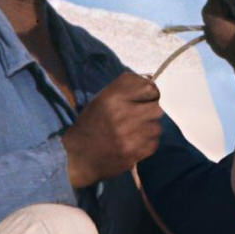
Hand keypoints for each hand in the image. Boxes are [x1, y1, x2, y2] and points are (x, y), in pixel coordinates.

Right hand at [62, 71, 161, 188]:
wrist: (77, 155)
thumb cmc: (91, 123)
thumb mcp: (102, 98)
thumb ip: (126, 85)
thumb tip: (151, 78)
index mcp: (112, 98)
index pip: (149, 89)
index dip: (151, 93)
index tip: (147, 98)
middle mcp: (121, 115)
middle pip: (156, 108)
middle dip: (151, 111)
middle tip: (142, 116)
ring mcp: (127, 136)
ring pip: (156, 127)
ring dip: (149, 128)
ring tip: (137, 131)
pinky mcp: (132, 154)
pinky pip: (153, 144)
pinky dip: (147, 143)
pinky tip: (135, 142)